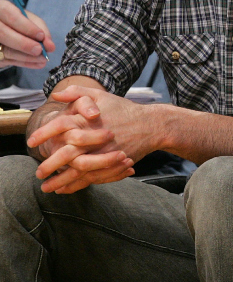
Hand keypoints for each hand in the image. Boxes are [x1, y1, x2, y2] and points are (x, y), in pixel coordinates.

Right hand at [0, 0, 55, 67]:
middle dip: (24, 44)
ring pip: (5, 49)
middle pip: (3, 34)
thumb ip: (41, 29)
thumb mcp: (30, 19)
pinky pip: (7, 60)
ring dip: (26, 57)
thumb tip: (50, 46)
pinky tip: (37, 63)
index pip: (12, 17)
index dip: (26, 27)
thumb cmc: (19, 21)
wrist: (4, 28)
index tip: (41, 36)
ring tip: (43, 59)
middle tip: (40, 50)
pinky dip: (24, 63)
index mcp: (1, 9)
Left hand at [27, 86, 152, 192]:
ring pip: (78, 171)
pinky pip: (92, 179)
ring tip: (47, 187)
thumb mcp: (102, 95)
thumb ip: (78, 92)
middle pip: (66, 154)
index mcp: (89, 120)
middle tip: (39, 172)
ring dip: (61, 181)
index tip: (31, 142)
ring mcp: (105, 153)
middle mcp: (96, 137)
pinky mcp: (113, 165)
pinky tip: (66, 189)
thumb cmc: (124, 110)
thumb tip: (55, 95)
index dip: (43, 134)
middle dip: (49, 165)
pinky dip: (77, 186)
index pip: (60, 126)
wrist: (152, 125)